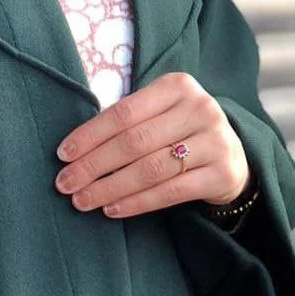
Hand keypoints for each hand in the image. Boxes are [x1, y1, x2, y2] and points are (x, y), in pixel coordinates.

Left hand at [54, 72, 249, 218]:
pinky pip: (169, 192)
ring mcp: (215, 140)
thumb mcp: (158, 116)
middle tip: (65, 184)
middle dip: (93, 166)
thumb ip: (126, 124)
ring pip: (150, 169)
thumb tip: (72, 152)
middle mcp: (200, 108)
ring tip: (82, 201)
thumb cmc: (179, 134)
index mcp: (177, 86)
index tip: (62, 155)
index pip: (123, 113)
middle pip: (133, 142)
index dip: (89, 135)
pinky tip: (112, 209)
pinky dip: (136, 203)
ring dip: (109, 188)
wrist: (232, 157)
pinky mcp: (222, 173)